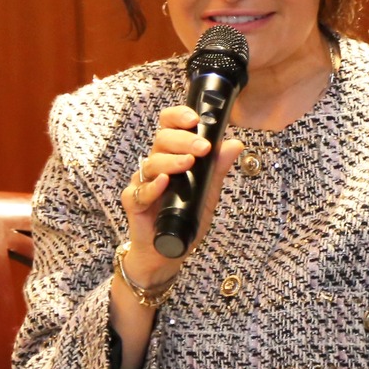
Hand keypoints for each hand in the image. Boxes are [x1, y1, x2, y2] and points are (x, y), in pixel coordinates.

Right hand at [118, 104, 244, 284]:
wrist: (167, 251)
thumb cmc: (185, 217)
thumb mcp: (208, 192)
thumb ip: (217, 168)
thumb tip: (235, 144)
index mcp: (172, 155)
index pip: (170, 126)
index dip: (178, 117)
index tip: (194, 118)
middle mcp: (155, 164)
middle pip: (161, 140)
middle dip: (183, 140)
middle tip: (202, 147)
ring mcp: (142, 182)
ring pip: (152, 162)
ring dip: (171, 161)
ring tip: (188, 163)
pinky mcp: (133, 201)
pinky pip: (140, 191)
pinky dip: (153, 186)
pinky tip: (163, 182)